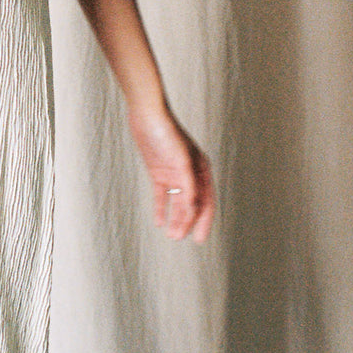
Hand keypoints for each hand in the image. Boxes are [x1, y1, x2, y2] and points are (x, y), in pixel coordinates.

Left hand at [125, 100, 214, 242]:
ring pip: (177, 201)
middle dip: (188, 222)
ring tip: (171, 235)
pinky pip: (162, 195)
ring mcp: (174, 173)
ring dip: (175, 218)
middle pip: (192, 204)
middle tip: (181, 239)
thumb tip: (193, 206)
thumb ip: (188, 182)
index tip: (198, 239)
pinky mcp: (159, 171)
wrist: (147, 114)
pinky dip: (162, 208)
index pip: (206, 200)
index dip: (203, 221)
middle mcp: (190, 173)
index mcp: (201, 168)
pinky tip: (159, 221)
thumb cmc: (166, 132)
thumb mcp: (180, 159)